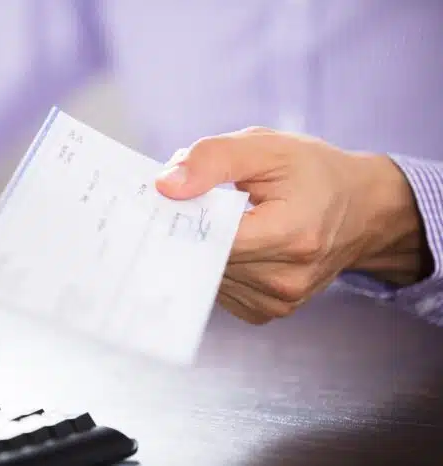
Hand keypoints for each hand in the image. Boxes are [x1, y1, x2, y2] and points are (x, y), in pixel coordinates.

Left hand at [155, 127, 423, 324]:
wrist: (362, 209)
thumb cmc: (315, 173)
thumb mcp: (267, 148)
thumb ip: (213, 160)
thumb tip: (165, 186)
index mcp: (291, 234)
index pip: (212, 237)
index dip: (183, 218)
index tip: (167, 200)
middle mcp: (285, 279)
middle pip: (206, 259)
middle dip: (191, 230)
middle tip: (191, 203)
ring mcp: (278, 302)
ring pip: (208, 277)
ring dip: (203, 250)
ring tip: (221, 221)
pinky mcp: (269, 312)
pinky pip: (221, 291)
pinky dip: (217, 266)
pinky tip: (233, 244)